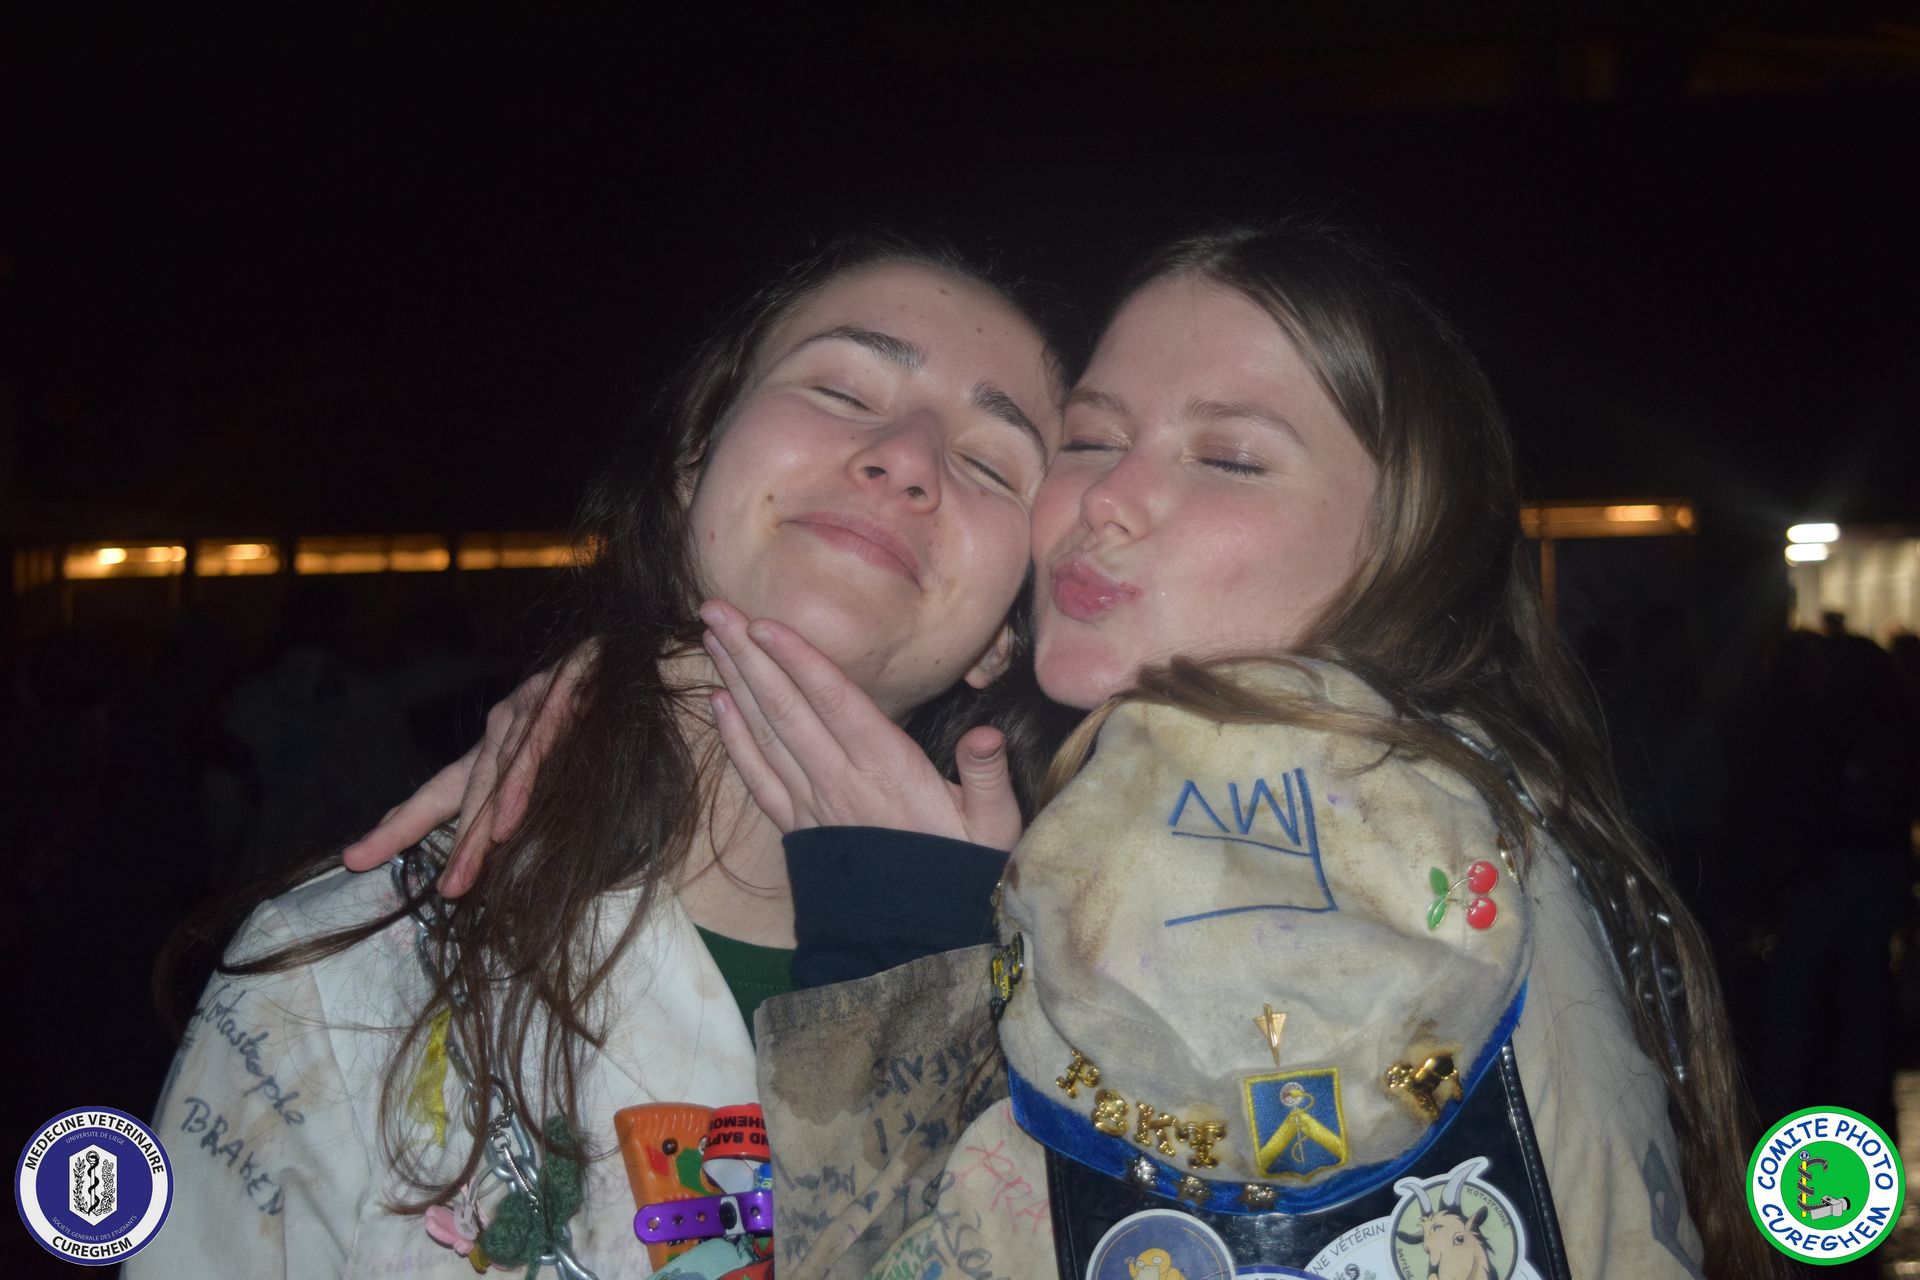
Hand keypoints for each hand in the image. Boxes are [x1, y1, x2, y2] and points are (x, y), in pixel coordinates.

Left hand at [340, 642, 594, 894]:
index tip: (355, 858)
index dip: (399, 825)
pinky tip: (507, 822)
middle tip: (438, 891)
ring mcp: (528, 711)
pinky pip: (534, 752)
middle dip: (438, 841)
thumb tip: (511, 847)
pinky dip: (518, 789)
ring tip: (461, 878)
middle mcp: (503, 729)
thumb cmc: (604, 706)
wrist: (632, 649)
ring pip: (493, 778)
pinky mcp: (558, 697)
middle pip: (458, 792)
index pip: (440, 793)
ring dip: (477, 831)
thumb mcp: (565, 759)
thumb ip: (538, 800)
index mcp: (497, 749)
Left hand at [700, 600, 1023, 851]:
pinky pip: (759, 778)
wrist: (922, 938)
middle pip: (787, 707)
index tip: (764, 623)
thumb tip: (987, 735)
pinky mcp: (800, 828)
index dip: (798, 659)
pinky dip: (735, 740)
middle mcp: (842, 781)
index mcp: (889, 770)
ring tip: (711, 638)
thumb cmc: (963, 871)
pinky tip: (719, 706)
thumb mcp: (995, 826)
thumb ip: (987, 776)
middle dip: (750, 654)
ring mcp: (815, 805)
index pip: (835, 701)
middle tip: (714, 609)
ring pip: (767, 734)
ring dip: (737, 683)